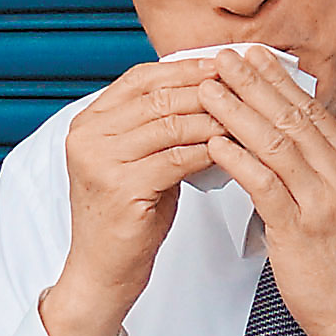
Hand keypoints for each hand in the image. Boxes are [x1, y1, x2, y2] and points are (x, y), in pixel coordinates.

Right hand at [37, 61, 229, 335]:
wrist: (103, 271)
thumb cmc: (128, 218)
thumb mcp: (139, 160)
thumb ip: (159, 125)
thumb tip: (209, 89)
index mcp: (89, 122)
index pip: (141, 78)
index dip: (186, 68)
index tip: (224, 64)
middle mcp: (88, 136)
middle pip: (158, 96)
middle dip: (207, 89)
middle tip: (246, 86)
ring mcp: (100, 161)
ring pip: (171, 123)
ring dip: (215, 118)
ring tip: (248, 115)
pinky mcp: (121, 188)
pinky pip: (177, 158)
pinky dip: (210, 150)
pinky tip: (233, 149)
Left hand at [196, 51, 335, 335]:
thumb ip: (320, 172)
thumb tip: (288, 142)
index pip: (312, 111)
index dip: (278, 81)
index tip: (252, 57)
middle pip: (293, 117)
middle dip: (254, 83)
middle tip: (223, 57)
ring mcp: (325, 202)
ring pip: (276, 143)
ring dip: (237, 111)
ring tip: (208, 89)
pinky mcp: (302, 230)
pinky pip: (264, 184)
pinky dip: (237, 158)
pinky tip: (215, 141)